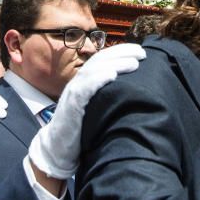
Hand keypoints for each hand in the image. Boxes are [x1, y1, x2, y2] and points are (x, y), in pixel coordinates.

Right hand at [28, 43, 145, 179]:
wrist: (58, 148)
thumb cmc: (81, 129)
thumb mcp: (96, 107)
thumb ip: (107, 96)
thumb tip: (132, 90)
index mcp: (84, 81)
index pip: (102, 58)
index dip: (120, 51)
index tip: (139, 50)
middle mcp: (78, 83)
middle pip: (99, 60)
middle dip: (121, 53)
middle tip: (141, 52)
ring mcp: (73, 93)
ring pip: (93, 70)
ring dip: (114, 64)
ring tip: (133, 63)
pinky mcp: (71, 106)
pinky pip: (84, 88)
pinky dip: (98, 79)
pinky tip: (112, 74)